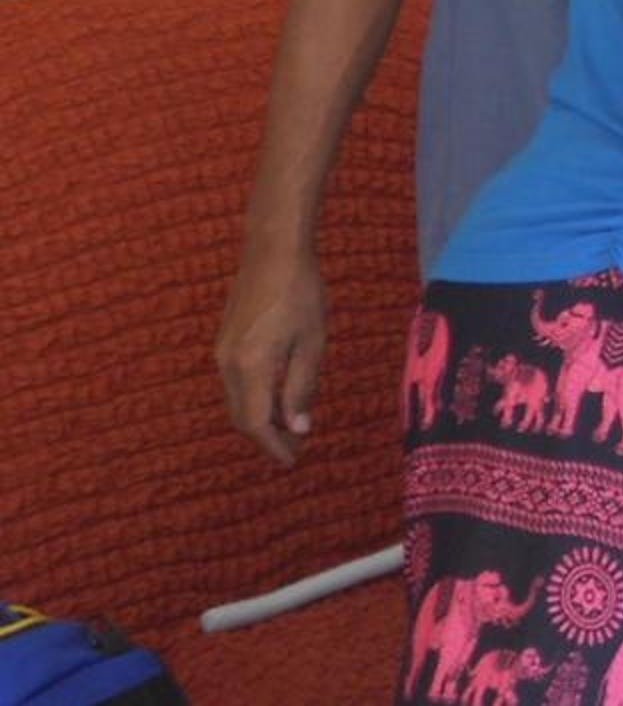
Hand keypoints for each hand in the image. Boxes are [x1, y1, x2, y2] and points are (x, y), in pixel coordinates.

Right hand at [216, 244, 327, 465]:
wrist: (272, 251)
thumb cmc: (301, 292)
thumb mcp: (312, 342)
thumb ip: (302, 386)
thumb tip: (298, 427)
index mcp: (251, 367)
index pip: (257, 423)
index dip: (273, 446)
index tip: (292, 460)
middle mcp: (227, 365)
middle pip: (242, 416)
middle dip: (267, 436)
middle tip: (295, 446)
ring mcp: (221, 353)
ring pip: (237, 400)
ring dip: (260, 417)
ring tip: (291, 424)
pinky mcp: (223, 342)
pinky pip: (235, 383)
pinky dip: (254, 397)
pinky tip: (277, 394)